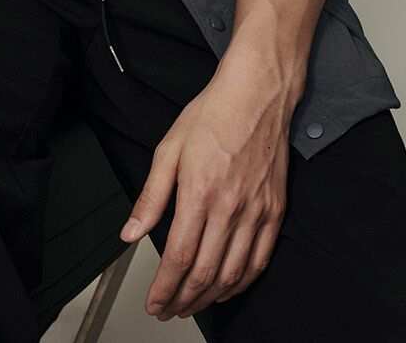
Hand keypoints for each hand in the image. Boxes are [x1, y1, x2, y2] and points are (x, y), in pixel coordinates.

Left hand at [117, 44, 291, 320]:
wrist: (257, 95)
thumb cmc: (212, 115)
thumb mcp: (169, 148)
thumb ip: (150, 196)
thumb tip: (130, 232)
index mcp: (199, 193)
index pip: (179, 257)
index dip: (164, 288)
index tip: (154, 302)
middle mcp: (230, 208)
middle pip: (206, 273)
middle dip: (183, 299)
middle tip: (168, 310)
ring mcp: (256, 212)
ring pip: (233, 273)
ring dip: (210, 297)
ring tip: (192, 305)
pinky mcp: (275, 211)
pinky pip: (260, 260)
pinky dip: (243, 282)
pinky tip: (228, 288)